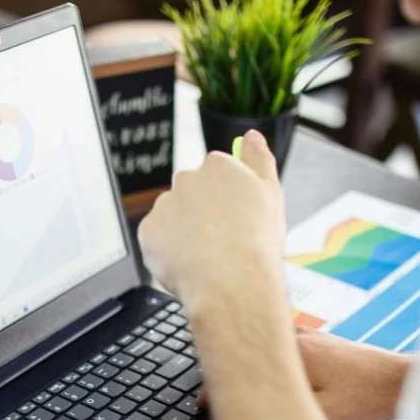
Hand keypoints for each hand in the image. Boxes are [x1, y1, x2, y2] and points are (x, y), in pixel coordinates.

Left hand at [138, 130, 284, 302]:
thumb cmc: (255, 244)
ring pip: (174, 216)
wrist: (231, 284)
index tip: (235, 217)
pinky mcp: (148, 231)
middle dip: (203, 212)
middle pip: (193, 193)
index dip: (227, 199)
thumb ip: (259, 159)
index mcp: (218, 166)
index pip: (218, 174)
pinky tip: (189, 264)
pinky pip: (157, 239)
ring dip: (185, 230)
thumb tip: (252, 136)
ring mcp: (164, 205)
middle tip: (222, 240)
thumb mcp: (271, 193)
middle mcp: (187, 179)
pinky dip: (169, 250)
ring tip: (207, 256)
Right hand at [200, 327, 411, 419]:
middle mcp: (298, 337)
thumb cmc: (367, 397)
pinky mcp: (321, 341)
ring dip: (249, 361)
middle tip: (214, 392)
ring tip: (234, 381)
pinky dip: (268, 358)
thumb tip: (252, 414)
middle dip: (229, 369)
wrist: (402, 381)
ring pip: (265, 345)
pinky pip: (282, 346)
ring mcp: (310, 336)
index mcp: (294, 352)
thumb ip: (285, 412)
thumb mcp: (324, 416)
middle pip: (250, 348)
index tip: (205, 403)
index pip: (242, 364)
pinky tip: (268, 371)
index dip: (217, 387)